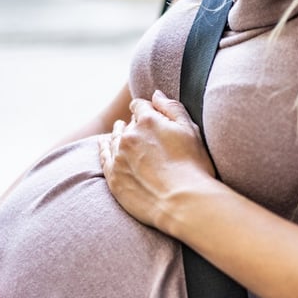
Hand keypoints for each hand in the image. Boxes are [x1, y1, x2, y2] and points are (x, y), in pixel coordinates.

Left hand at [98, 90, 215, 229]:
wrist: (182, 202)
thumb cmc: (193, 167)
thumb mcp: (190, 130)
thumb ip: (172, 108)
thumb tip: (155, 95)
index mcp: (148, 121)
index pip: (140, 106)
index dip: (144, 108)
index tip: (147, 113)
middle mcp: (129, 136)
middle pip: (127, 124)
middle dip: (134, 124)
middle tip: (140, 131)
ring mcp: (119, 156)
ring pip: (114, 138)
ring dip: (118, 134)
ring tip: (120, 132)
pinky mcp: (114, 177)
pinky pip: (104, 156)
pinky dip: (104, 148)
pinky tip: (104, 144)